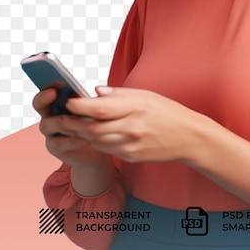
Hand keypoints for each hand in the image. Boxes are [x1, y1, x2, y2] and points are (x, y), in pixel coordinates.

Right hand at [32, 88, 110, 167]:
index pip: (49, 88)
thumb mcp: (96, 109)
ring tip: (81, 121)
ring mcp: (50, 131)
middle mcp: (51, 114)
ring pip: (48, 123)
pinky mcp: (55, 147)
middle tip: (53, 93)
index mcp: (60, 101)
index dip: (51, 84)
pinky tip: (86, 139)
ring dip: (65, 121)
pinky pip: (58, 142)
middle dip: (44, 97)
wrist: (100, 149)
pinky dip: (72, 140)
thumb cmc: (97, 124)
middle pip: (39, 103)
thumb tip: (98, 89)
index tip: (60, 80)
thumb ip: (93, 100)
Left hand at [59, 86, 206, 164]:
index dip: (79, 106)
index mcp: (136, 107)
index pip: (100, 108)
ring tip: (71, 125)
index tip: (68, 101)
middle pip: (92, 128)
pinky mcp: (130, 157)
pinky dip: (95, 141)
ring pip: (95, 141)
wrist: (187, 137)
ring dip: (81, 133)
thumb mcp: (146, 95)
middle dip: (73, 123)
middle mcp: (132, 127)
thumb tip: (94, 92)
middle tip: (61, 117)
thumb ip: (118, 94)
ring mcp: (131, 145)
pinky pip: (105, 149)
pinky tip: (91, 135)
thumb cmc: (167, 112)